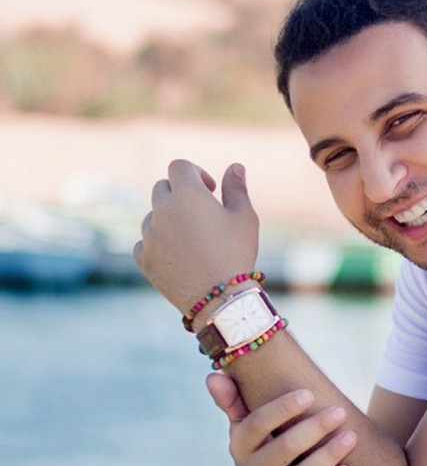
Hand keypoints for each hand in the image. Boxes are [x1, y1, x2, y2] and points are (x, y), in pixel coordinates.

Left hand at [133, 159, 259, 312]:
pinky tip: (179, 257)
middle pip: (162, 188)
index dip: (196, 173)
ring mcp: (149, 235)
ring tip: (193, 241)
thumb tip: (235, 166)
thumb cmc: (236, 254)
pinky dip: (158, 244)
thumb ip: (237, 188)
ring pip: (153, 216)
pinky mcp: (143, 258)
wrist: (220, 299)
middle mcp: (162, 210)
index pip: (180, 166)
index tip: (210, 190)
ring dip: (168, 220)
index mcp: (188, 194)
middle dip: (179, 194)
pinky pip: (144, 242)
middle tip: (201, 214)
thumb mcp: (245, 218)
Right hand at [207, 374, 356, 465]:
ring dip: (328, 455)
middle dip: (315, 428)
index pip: (258, 424)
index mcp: (240, 445)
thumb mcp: (248, 423)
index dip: (284, 408)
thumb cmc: (266, 443)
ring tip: (351, 436)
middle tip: (339, 412)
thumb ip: (233, 400)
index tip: (310, 394)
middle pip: (284, 448)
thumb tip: (212, 377)